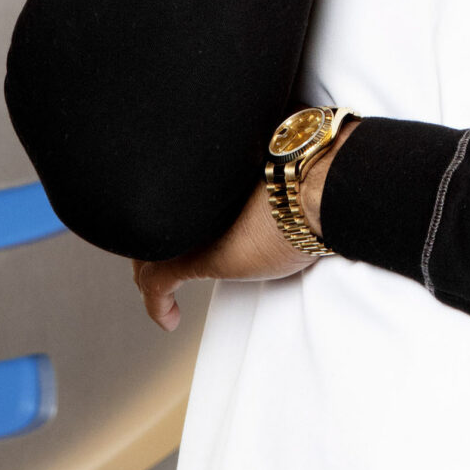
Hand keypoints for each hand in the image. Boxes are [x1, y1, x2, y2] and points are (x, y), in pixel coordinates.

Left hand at [132, 126, 352, 329]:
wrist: (321, 185)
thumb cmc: (314, 167)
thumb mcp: (279, 152)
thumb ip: (263, 154)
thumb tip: (279, 151)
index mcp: (205, 166)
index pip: (169, 191)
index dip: (170, 209)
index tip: (178, 223)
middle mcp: (188, 191)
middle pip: (154, 218)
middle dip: (154, 240)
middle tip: (160, 261)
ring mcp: (186, 224)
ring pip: (149, 250)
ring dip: (151, 271)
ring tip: (161, 290)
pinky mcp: (191, 257)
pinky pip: (157, 283)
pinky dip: (157, 304)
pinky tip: (167, 318)